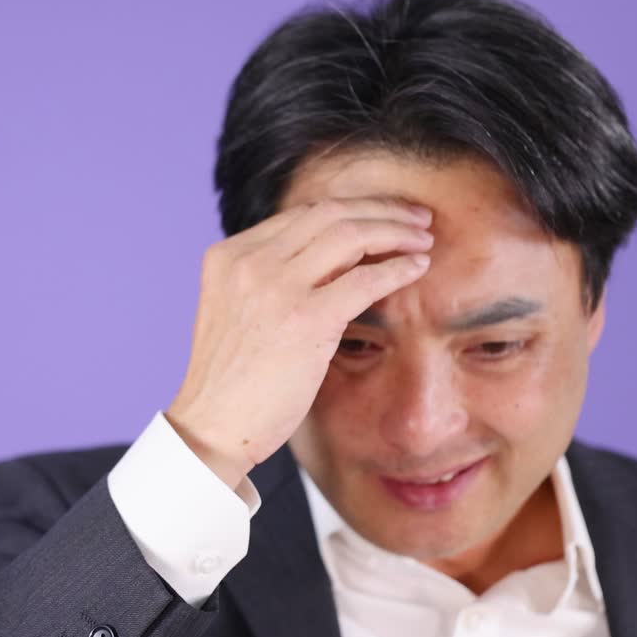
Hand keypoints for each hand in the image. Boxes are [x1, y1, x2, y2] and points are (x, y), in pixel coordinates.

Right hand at [165, 197, 433, 489]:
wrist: (213, 426)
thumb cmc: (232, 379)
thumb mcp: (238, 309)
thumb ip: (270, 278)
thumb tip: (338, 258)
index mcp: (227, 255)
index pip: (301, 215)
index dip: (351, 210)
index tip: (382, 216)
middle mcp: (248, 262)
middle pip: (329, 213)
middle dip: (380, 210)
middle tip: (416, 219)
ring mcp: (274, 287)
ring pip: (351, 235)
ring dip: (396, 232)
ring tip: (423, 240)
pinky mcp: (304, 319)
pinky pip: (365, 279)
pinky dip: (398, 268)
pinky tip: (417, 269)